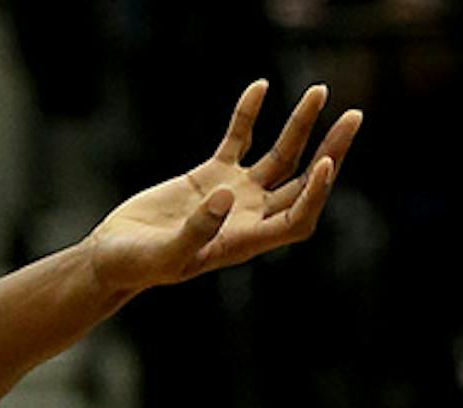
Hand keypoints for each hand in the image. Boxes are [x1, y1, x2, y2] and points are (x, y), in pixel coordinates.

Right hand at [86, 81, 360, 293]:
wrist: (109, 257)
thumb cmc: (135, 266)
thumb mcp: (162, 256)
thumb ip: (196, 231)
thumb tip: (226, 195)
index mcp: (243, 242)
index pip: (296, 219)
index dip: (315, 194)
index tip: (323, 164)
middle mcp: (248, 216)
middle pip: (303, 182)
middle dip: (331, 151)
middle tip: (352, 118)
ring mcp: (232, 193)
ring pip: (280, 157)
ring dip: (300, 126)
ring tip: (319, 92)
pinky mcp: (211, 174)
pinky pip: (238, 139)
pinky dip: (248, 115)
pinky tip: (259, 86)